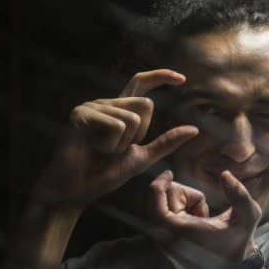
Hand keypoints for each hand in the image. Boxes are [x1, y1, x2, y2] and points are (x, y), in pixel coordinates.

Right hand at [32, 70, 198, 209]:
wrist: (75, 191)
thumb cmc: (103, 175)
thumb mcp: (142, 158)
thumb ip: (165, 142)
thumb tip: (194, 130)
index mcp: (119, 111)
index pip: (141, 83)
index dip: (161, 76)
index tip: (182, 78)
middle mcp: (106, 103)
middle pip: (145, 104)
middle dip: (139, 135)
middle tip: (115, 150)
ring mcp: (92, 106)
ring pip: (132, 118)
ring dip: (121, 145)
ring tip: (100, 151)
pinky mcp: (81, 114)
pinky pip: (116, 125)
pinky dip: (110, 145)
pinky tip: (92, 149)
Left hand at [148, 169, 261, 268]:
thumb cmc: (239, 243)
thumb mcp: (248, 216)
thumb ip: (239, 194)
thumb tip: (225, 174)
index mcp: (180, 231)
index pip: (155, 204)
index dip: (159, 184)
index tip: (169, 173)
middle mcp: (166, 238)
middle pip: (161, 200)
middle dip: (183, 195)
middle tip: (202, 208)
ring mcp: (164, 241)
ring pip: (164, 206)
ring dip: (183, 203)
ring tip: (201, 218)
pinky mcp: (166, 242)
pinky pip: (166, 215)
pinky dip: (180, 210)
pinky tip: (196, 222)